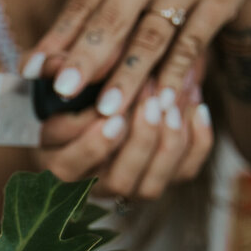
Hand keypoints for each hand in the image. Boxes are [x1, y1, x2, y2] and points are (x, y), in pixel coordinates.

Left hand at [21, 0, 250, 119]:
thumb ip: (89, 12)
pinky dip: (173, 75)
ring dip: (128, 75)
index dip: (58, 36)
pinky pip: (192, 43)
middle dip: (86, 57)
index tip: (32, 71)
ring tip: (107, 109)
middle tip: (63, 91)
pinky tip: (157, 103)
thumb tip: (38, 63)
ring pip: (153, 34)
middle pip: (114, 16)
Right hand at [33, 79, 212, 200]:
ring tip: (174, 100)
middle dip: (139, 143)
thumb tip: (52, 63)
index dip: (93, 145)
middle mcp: (92, 186)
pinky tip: (197, 106)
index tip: (112, 116)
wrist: (110, 87)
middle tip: (152, 102)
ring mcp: (129, 187)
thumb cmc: (79, 81)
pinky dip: (198, 142)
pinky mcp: (161, 177)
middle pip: (117, 182)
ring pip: (151, 186)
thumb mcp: (63, 74)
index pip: (69, 167)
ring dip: (168, 143)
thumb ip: (57, 69)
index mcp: (57, 164)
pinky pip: (184, 173)